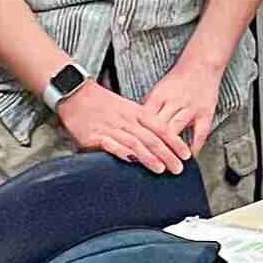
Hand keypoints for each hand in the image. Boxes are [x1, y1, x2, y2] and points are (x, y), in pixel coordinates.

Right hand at [55, 76, 187, 171]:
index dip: (174, 142)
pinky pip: (110, 144)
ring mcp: (111, 128)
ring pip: (134, 143)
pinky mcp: (95, 136)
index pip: (160, 128)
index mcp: (136, 112)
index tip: (186, 154)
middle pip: (150, 138)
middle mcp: (126, 120)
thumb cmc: (102, 103)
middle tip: (178, 168)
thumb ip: (142, 123)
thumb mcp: (127, 108)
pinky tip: (131, 161)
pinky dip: (121, 152)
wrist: (76, 93)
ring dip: (149, 157)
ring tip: (161, 168)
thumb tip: (161, 140)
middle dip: (167, 154)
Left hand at [129, 60, 222, 160]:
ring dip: (170, 149)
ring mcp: (190, 107)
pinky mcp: (205, 112)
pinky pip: (200, 133)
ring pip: (176, 130)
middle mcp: (174, 101)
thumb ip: (148, 108)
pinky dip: (194, 146)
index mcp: (159, 95)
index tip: (131, 151)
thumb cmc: (178, 80)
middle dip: (151, 146)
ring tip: (165, 165)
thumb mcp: (159, 90)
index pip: (145, 118)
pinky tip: (189, 158)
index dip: (138, 135)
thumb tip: (132, 127)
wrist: (202, 65)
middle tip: (145, 164)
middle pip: (158, 126)